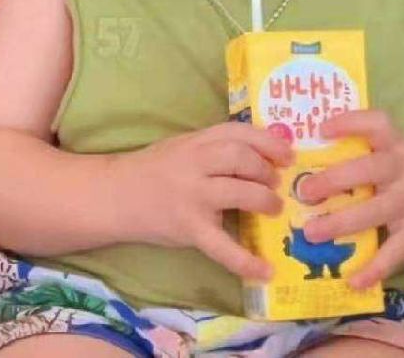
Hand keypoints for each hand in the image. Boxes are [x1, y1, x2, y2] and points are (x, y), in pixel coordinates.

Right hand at [116, 123, 294, 280]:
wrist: (114, 195)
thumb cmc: (154, 169)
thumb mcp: (184, 146)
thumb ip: (215, 146)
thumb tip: (263, 153)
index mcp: (196, 141)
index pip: (238, 132)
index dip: (268, 142)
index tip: (288, 154)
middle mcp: (195, 164)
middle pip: (241, 158)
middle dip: (266, 170)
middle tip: (276, 182)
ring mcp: (192, 196)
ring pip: (239, 193)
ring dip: (265, 200)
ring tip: (273, 208)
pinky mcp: (189, 229)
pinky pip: (222, 247)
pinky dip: (246, 261)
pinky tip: (265, 271)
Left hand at [297, 110, 403, 289]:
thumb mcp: (398, 150)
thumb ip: (364, 153)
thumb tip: (308, 160)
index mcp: (396, 145)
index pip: (377, 123)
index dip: (350, 123)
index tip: (322, 129)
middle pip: (370, 169)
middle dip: (336, 179)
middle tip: (305, 190)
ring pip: (377, 211)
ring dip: (342, 223)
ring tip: (311, 233)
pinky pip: (396, 252)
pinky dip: (375, 268)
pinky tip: (353, 280)